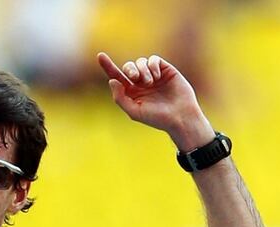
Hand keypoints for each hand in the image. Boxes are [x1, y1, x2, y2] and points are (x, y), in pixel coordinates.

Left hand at [97, 53, 212, 149]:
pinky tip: (156, 77)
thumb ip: (120, 97)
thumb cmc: (157, 118)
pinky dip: (152, 66)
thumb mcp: (134, 111)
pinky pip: (153, 60)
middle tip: (135, 78)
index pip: (116, 77)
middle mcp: (140, 82)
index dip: (108, 66)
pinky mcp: (165, 69)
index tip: (100, 56)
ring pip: (140, 62)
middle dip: (129, 69)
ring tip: (149, 82)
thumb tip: (112, 80)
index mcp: (131, 92)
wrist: (180, 116)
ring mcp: (153, 75)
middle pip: (128, 67)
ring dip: (142, 70)